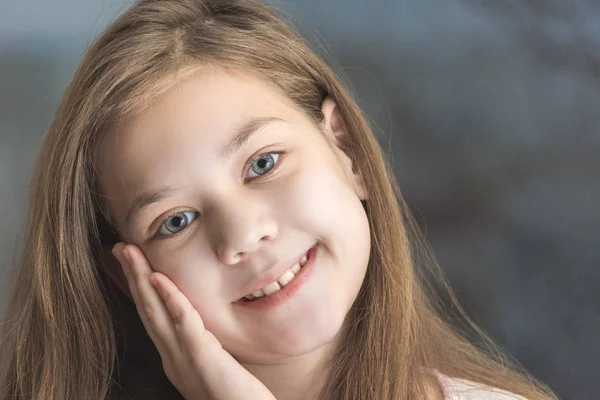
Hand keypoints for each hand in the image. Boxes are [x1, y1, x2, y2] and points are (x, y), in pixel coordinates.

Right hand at [112, 242, 276, 399]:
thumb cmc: (234, 396)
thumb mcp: (211, 365)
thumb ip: (200, 345)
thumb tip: (196, 325)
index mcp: (174, 356)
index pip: (152, 316)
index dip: (139, 287)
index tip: (131, 261)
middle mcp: (172, 357)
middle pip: (147, 309)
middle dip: (133, 276)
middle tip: (121, 246)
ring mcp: (183, 358)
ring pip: (156, 312)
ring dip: (142, 279)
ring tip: (130, 253)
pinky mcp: (202, 358)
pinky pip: (184, 323)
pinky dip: (170, 299)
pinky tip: (159, 279)